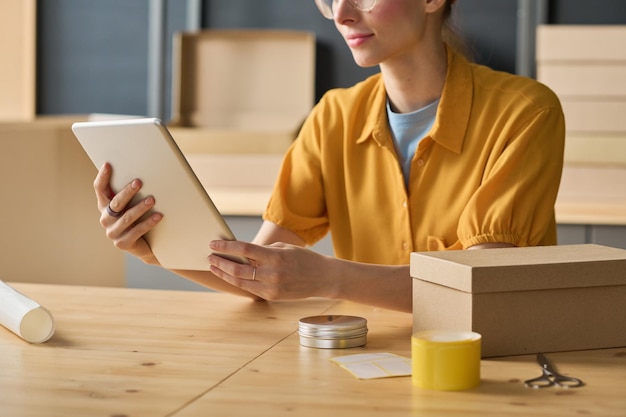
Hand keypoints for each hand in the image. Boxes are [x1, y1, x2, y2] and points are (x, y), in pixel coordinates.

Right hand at [94, 162, 162, 263]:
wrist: (143, 245)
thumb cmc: (137, 219)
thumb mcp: (130, 205)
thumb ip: (129, 193)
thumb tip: (140, 173)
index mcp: (104, 206)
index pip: (99, 189)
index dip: (102, 177)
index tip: (108, 164)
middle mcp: (105, 219)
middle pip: (115, 203)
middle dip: (127, 192)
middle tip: (139, 182)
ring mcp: (113, 232)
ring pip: (127, 217)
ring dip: (140, 207)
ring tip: (152, 200)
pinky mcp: (122, 243)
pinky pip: (137, 231)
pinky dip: (148, 222)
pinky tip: (158, 216)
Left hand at [207, 240, 336, 300]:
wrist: (323, 278)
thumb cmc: (303, 259)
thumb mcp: (284, 248)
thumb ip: (263, 251)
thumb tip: (241, 253)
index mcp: (276, 257)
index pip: (245, 250)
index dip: (226, 247)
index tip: (213, 244)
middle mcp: (272, 274)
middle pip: (238, 269)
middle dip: (221, 262)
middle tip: (209, 256)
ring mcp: (272, 288)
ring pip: (240, 282)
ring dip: (225, 274)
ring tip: (215, 266)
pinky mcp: (272, 297)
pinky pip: (250, 289)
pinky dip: (237, 282)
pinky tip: (229, 276)